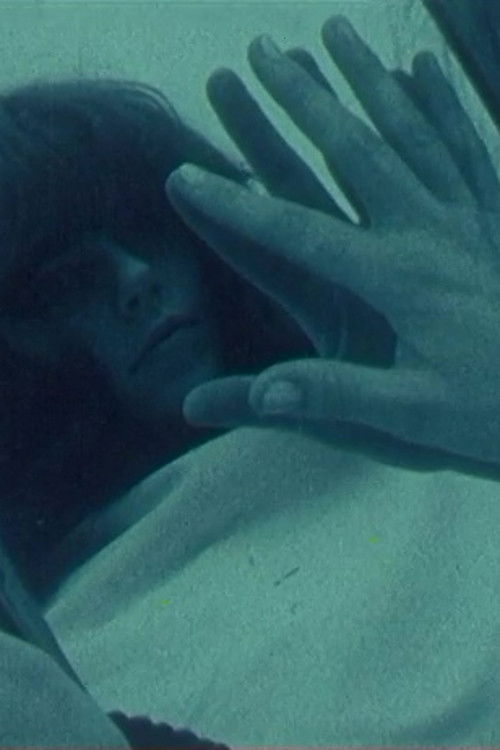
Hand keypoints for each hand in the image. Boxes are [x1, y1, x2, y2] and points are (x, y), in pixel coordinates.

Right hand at [166, 15, 499, 466]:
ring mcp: (465, 220)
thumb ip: (334, 395)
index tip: (185, 175)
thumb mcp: (407, 417)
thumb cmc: (486, 412)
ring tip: (333, 31)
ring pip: (411, 132)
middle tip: (260, 52)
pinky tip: (423, 68)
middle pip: (356, 151)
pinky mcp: (490, 219)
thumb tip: (261, 392)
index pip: (298, 233)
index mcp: (395, 281)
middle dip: (302, 99)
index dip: (235, 206)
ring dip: (367, 80)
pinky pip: (465, 147)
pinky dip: (442, 104)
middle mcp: (428, 235)